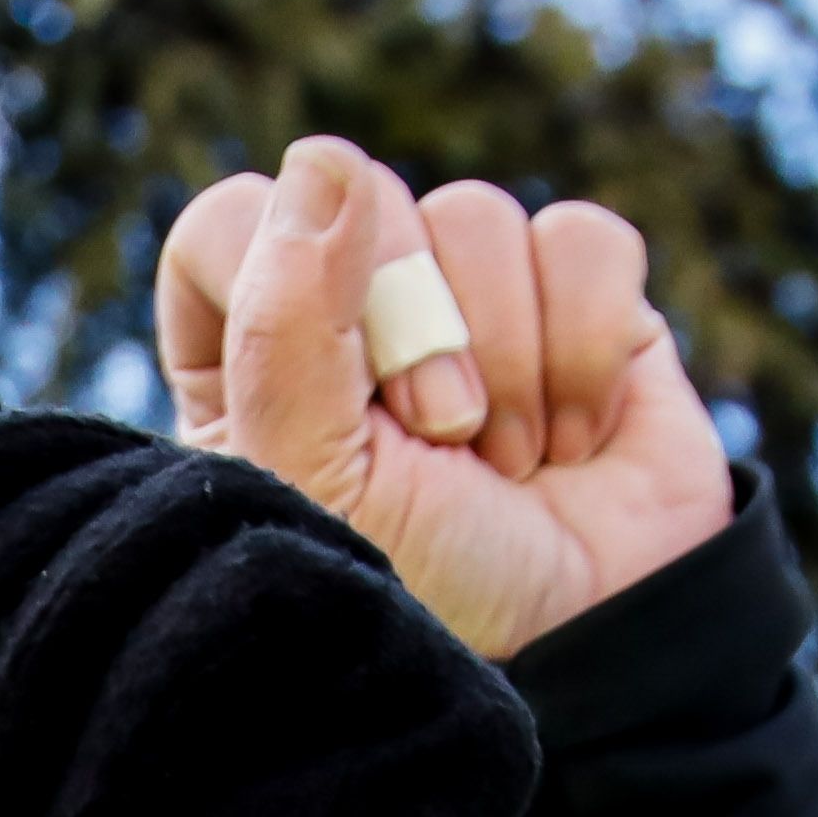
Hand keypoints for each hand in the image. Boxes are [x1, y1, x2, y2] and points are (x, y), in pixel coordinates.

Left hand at [0, 385, 534, 816]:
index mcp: (225, 624)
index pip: (118, 470)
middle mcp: (332, 627)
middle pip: (163, 482)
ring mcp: (409, 667)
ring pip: (225, 516)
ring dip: (54, 629)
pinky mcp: (462, 718)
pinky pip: (300, 592)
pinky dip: (157, 669)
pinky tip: (77, 806)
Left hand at [157, 141, 728, 662]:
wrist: (585, 655)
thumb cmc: (419, 596)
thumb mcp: (316, 479)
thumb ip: (286, 321)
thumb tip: (327, 161)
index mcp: (247, 362)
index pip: (229, 225)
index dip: (287, 278)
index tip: (342, 391)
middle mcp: (351, 318)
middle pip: (364, 199)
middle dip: (416, 327)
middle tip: (443, 439)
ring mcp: (470, 302)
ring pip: (478, 214)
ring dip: (507, 360)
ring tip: (507, 466)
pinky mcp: (581, 303)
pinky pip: (584, 238)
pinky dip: (588, 344)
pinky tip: (577, 437)